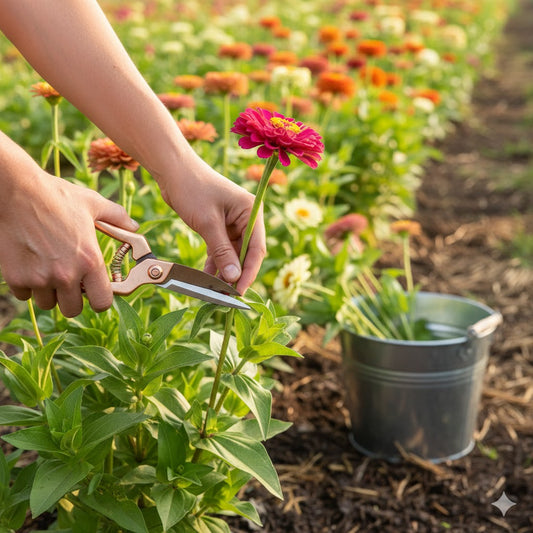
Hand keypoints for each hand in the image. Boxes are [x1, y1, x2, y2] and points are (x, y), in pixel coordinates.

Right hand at [0, 170, 137, 316]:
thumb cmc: (56, 196)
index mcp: (90, 261)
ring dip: (50, 292)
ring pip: (48, 303)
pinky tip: (30, 265)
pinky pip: (25, 295)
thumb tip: (134, 227)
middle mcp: (67, 275)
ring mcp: (40, 279)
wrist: (16, 191)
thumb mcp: (94, 204)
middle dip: (73, 298)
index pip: (102, 303)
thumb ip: (118, 218)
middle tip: (70, 280)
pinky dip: (28, 285)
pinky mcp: (16, 278)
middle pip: (73, 310)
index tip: (95, 291)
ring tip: (49, 269)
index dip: (100, 299)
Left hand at [158, 159, 265, 294]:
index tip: (240, 291)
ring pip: (232, 253)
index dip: (249, 271)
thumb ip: (222, 251)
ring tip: (215, 290)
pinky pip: (220, 248)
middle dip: (236, 273)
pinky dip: (214, 262)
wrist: (172, 169)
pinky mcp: (218, 225)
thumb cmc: (192, 188)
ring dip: (224, 270)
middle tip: (227, 295)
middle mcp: (245, 217)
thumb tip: (234, 277)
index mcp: (251, 211)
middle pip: (246, 252)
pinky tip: (206, 277)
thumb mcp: (208, 223)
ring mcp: (232, 222)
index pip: (256, 248)